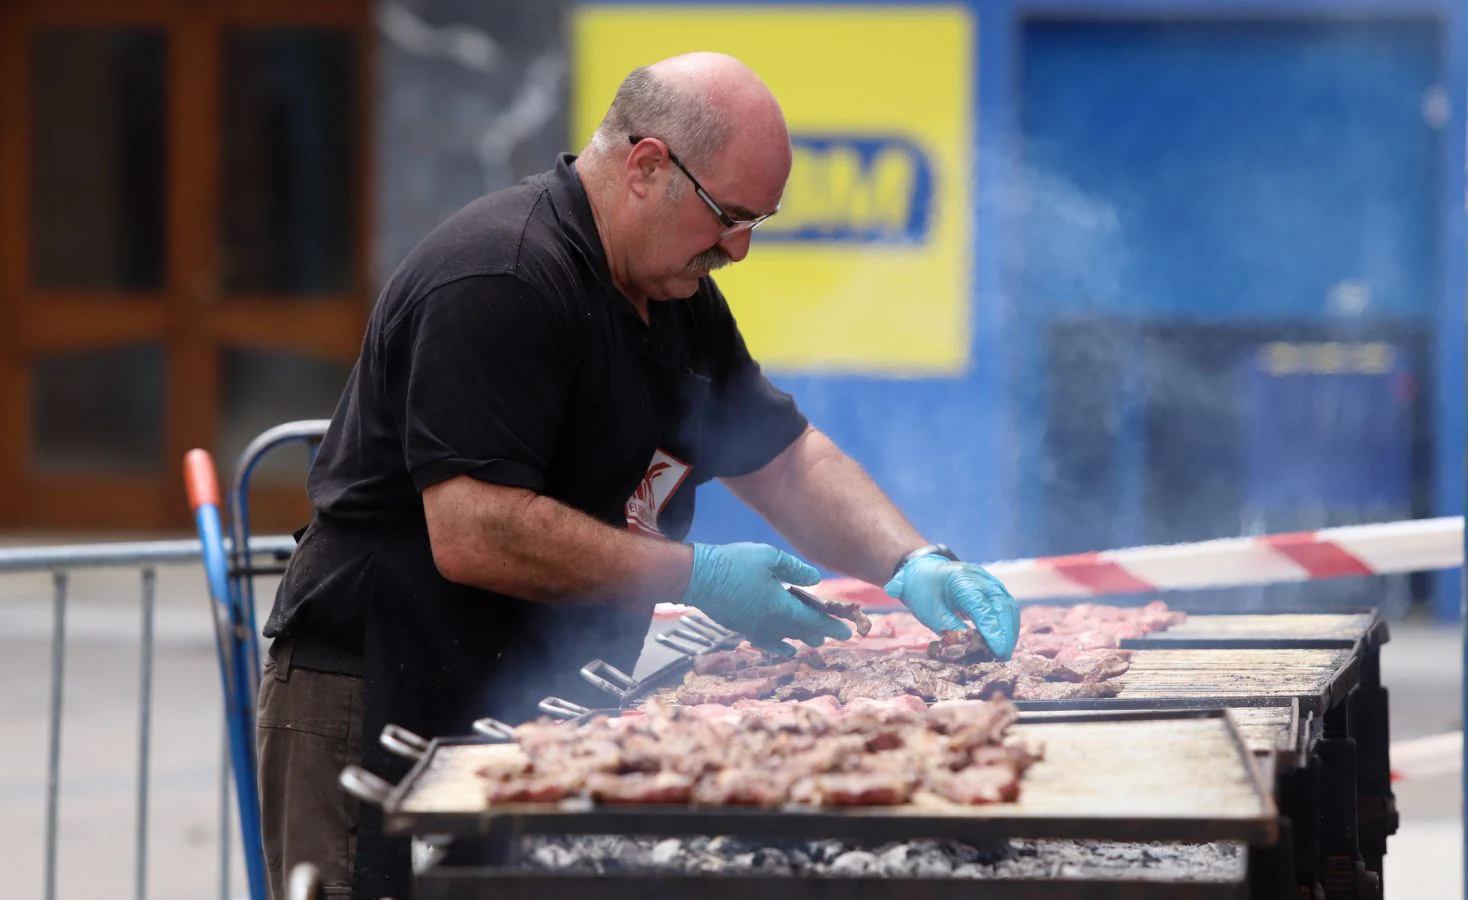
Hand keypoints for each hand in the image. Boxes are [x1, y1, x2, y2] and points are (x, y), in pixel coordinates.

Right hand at [682, 542, 852, 655]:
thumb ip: (795, 570)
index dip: (832, 626)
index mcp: (780, 606)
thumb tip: (815, 581)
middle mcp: (770, 623)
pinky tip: (785, 649)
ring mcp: (755, 629)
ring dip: (802, 639)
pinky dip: (780, 646)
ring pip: (786, 639)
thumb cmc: (735, 563)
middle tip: (837, 635)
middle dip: (821, 632)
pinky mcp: (741, 629)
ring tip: (814, 641)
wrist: (698, 578)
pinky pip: (767, 643)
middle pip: (802, 632)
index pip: (813, 620)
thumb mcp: (770, 557)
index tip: (847, 632)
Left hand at [884, 554, 1019, 658]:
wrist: (923, 571)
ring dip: (1010, 631)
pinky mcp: (994, 587)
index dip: (994, 632)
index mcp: (962, 581)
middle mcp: (981, 578)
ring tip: (1004, 652)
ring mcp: (990, 581)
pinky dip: (1007, 624)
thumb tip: (973, 649)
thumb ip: (953, 631)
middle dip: (1006, 634)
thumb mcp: (932, 614)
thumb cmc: (924, 592)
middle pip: (1003, 606)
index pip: (984, 609)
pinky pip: (1006, 605)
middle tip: (1003, 657)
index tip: (998, 652)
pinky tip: (1003, 640)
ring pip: (1009, 606)